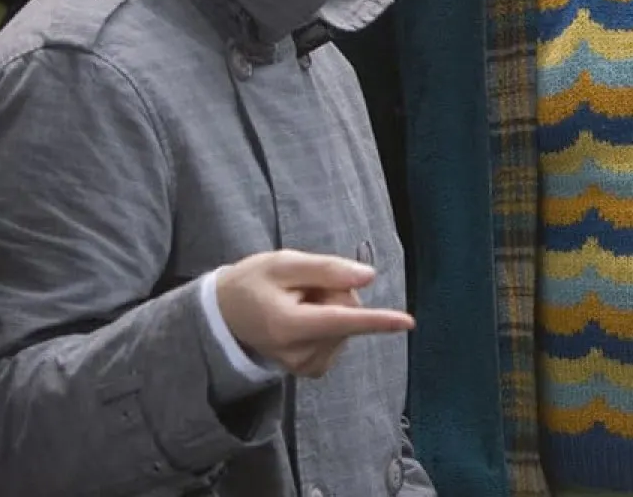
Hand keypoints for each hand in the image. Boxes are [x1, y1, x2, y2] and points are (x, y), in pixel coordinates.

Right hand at [216, 250, 415, 378]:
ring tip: (297, 303)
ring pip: (346, 326)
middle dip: (336, 293)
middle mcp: (298, 352)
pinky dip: (330, 325)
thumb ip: (326, 269)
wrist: (224, 315)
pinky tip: (305, 319)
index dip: (377, 320)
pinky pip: (340, 338)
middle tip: (301, 288)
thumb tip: (368, 277)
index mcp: (288, 324)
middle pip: (347, 314)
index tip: (408, 323)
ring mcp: (305, 365)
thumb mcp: (283, 263)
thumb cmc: (253, 282)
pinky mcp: (311, 368)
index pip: (341, 320)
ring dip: (331, 308)